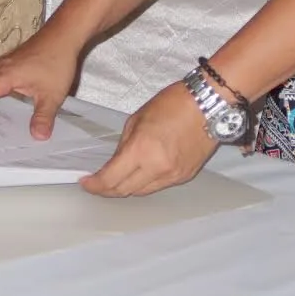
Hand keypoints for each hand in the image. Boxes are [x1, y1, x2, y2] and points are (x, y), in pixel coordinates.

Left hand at [79, 81, 215, 196]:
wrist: (209, 105)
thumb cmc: (171, 104)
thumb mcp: (137, 118)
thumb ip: (124, 144)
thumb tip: (116, 162)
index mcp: (141, 150)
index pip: (111, 178)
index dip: (95, 185)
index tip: (85, 183)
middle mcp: (157, 168)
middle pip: (125, 190)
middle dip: (108, 189)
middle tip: (98, 184)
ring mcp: (173, 175)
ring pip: (143, 192)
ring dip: (126, 188)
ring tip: (116, 181)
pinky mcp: (185, 176)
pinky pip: (159, 186)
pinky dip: (146, 183)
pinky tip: (140, 175)